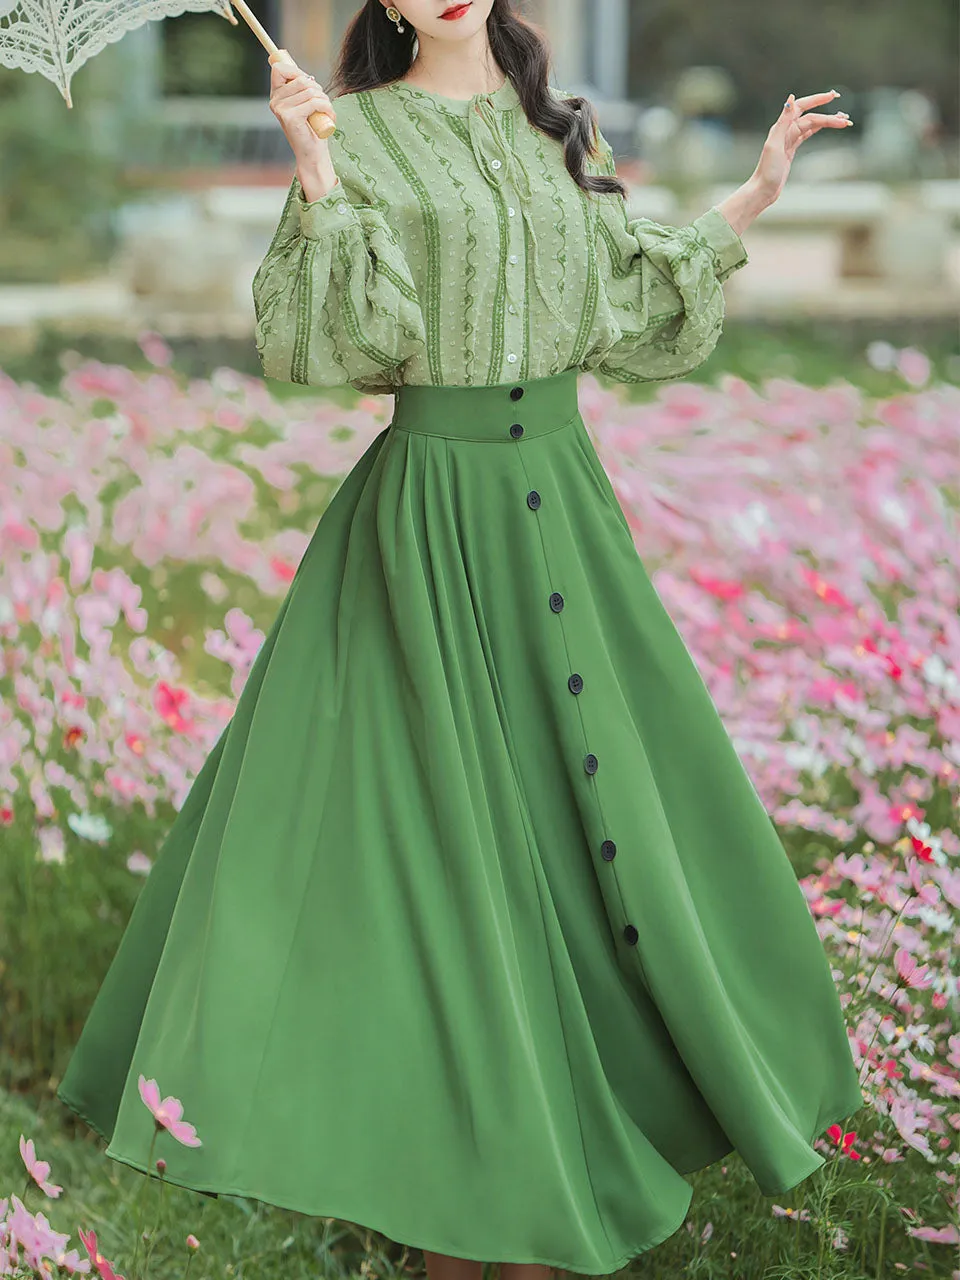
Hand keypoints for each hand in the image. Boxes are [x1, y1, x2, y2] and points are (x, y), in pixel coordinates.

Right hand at [267, 50, 336, 172]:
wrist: (312, 154)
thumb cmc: (311, 129)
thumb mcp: (304, 105)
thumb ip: (301, 90)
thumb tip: (308, 76)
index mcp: (276, 96)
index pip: (279, 69)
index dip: (296, 71)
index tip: (308, 83)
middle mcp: (275, 102)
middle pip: (301, 79)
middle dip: (317, 88)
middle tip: (323, 102)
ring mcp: (281, 110)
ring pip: (310, 90)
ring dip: (324, 99)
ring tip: (327, 111)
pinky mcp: (291, 118)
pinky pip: (314, 102)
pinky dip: (327, 107)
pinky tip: (330, 115)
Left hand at [752, 89, 853, 206]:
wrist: (763, 190)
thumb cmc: (767, 171)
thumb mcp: (775, 144)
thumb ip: (783, 121)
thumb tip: (791, 98)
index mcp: (782, 127)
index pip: (802, 107)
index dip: (817, 99)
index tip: (833, 96)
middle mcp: (785, 130)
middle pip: (811, 118)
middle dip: (829, 117)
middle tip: (846, 118)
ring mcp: (789, 140)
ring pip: (811, 125)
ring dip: (827, 122)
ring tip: (844, 122)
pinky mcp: (791, 149)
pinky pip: (807, 133)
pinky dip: (819, 128)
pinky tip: (827, 125)